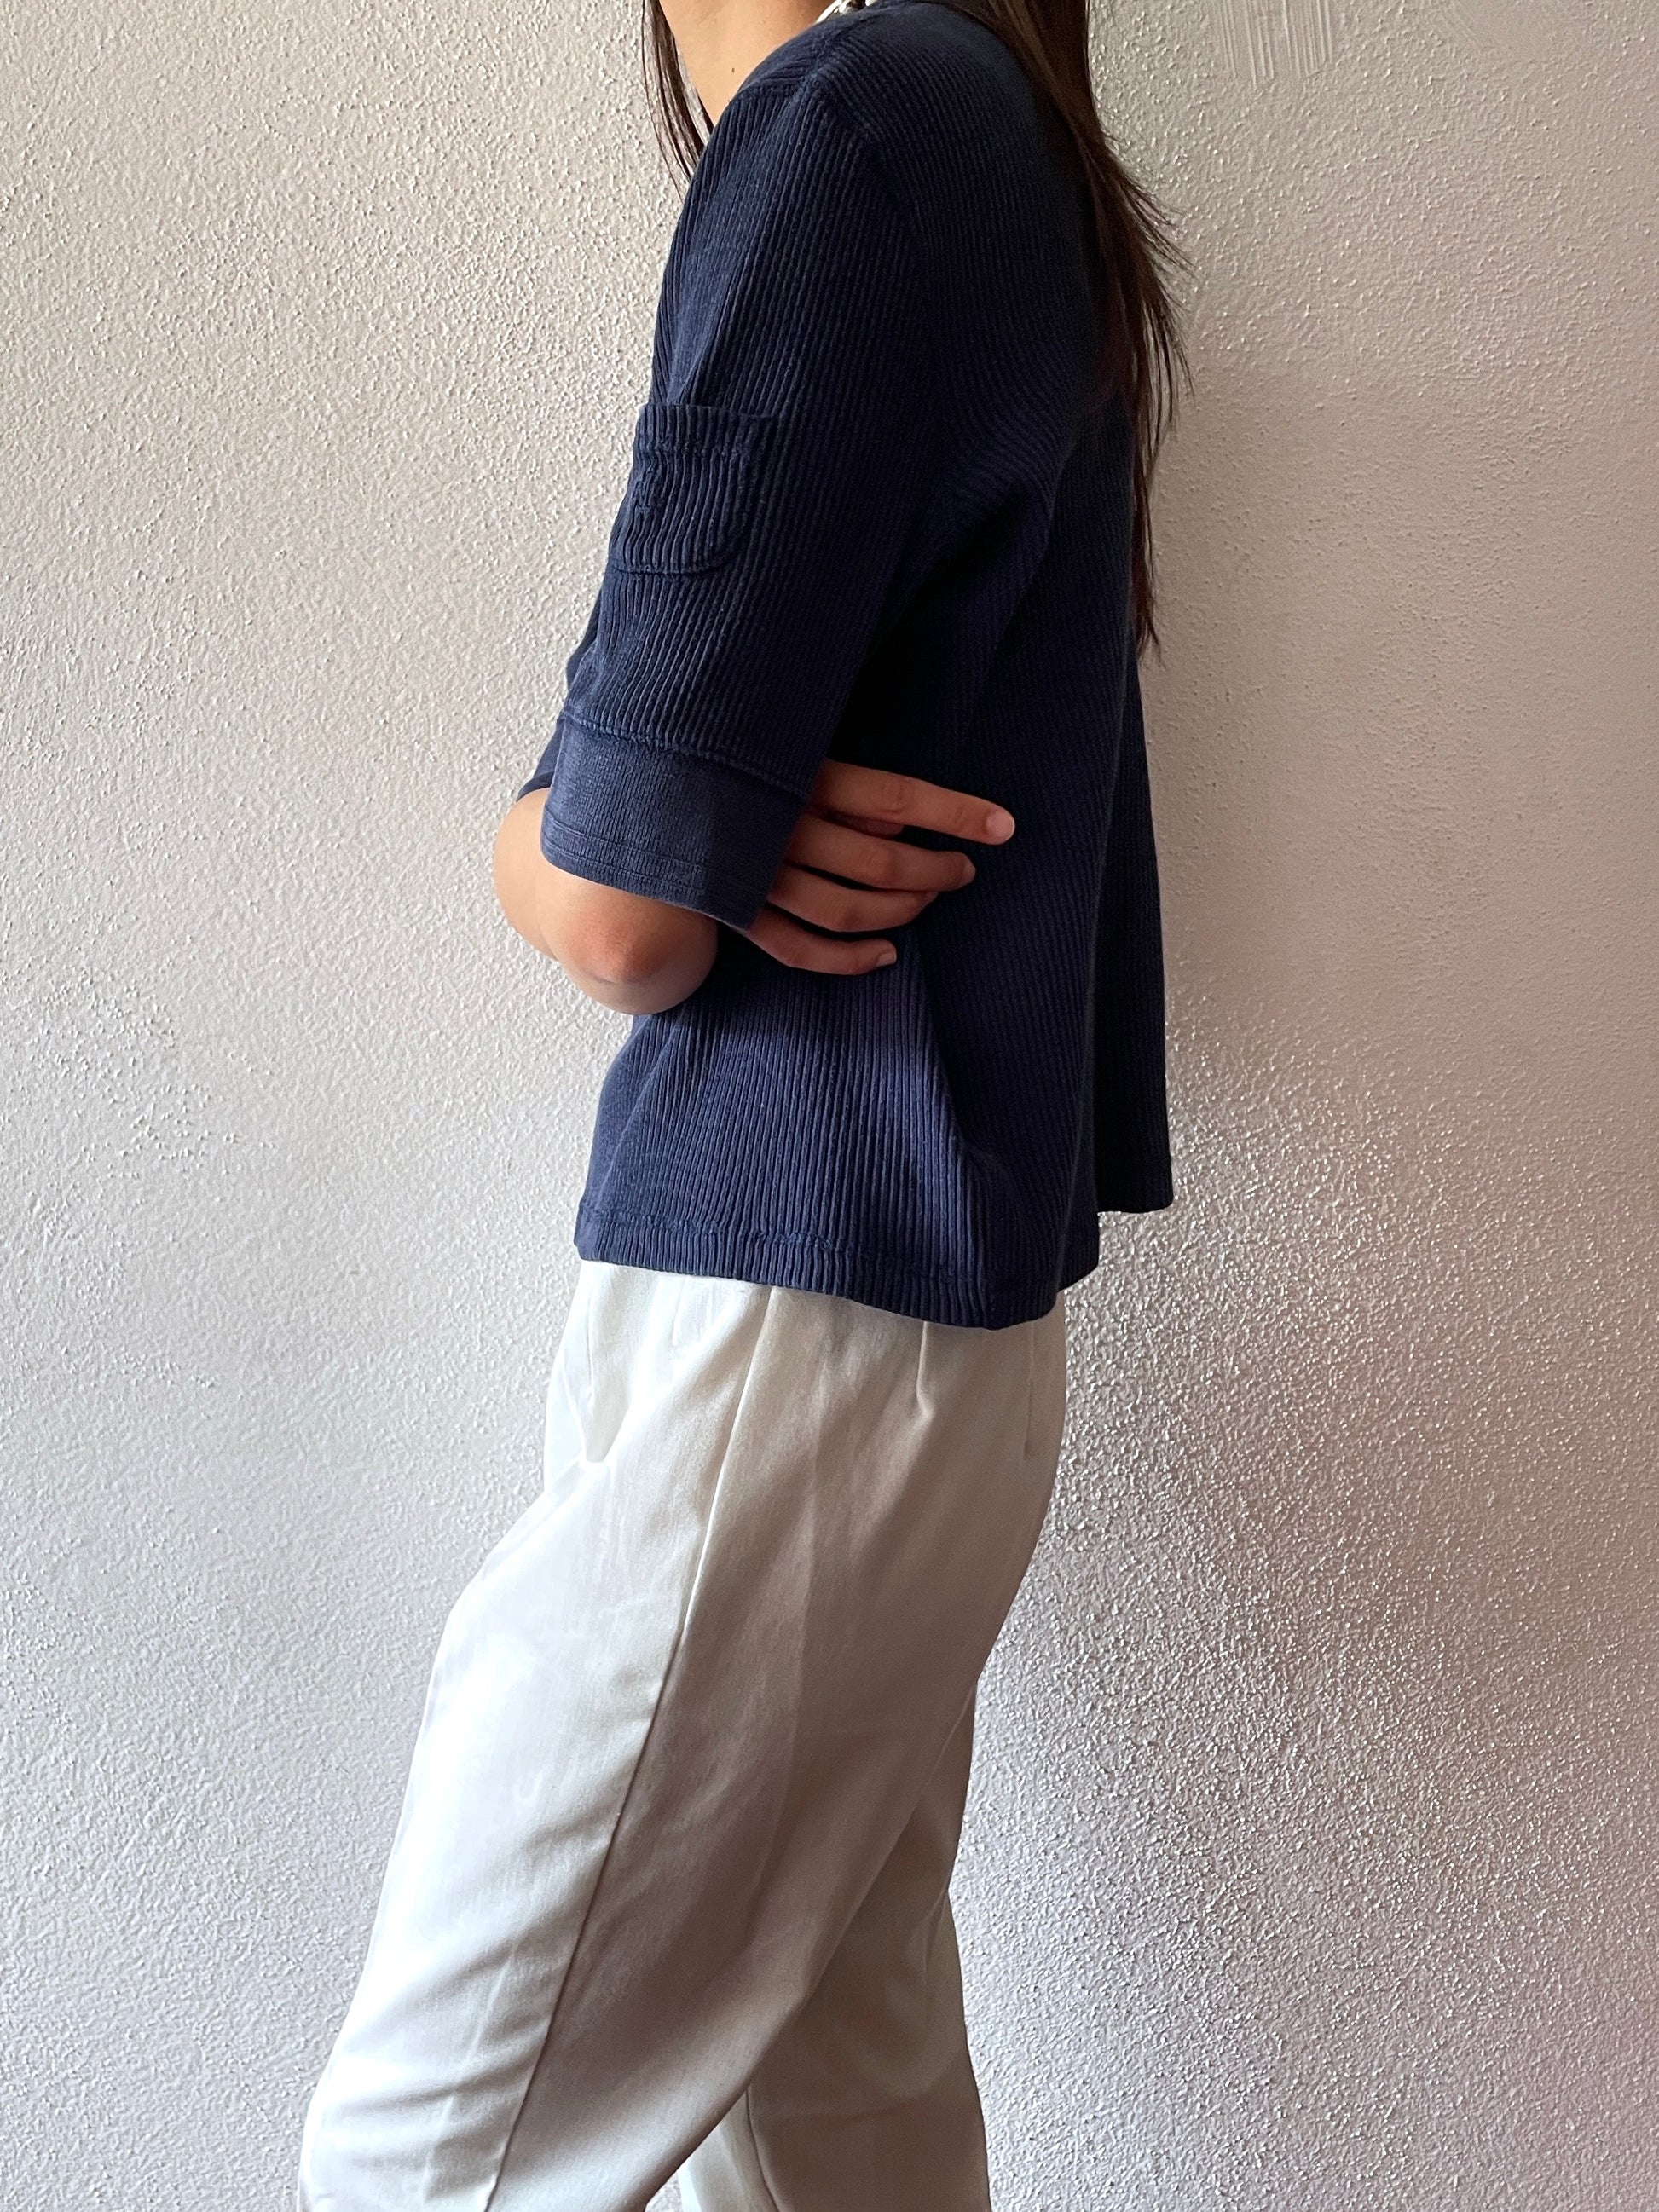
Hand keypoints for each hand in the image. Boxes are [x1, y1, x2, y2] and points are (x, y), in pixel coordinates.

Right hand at [739, 759, 1016, 974]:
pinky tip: (886, 957)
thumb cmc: (726, 763)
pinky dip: (849, 961)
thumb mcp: (784, 749)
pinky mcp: (738, 915)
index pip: (896, 797)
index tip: (1004, 826)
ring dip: (901, 912)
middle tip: (963, 871)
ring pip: (847, 911)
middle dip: (934, 870)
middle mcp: (782, 831)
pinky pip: (801, 951)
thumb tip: (896, 816)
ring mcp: (758, 878)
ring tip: (930, 899)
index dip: (955, 814)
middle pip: (879, 864)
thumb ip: (839, 777)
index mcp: (798, 776)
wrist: (634, 804)